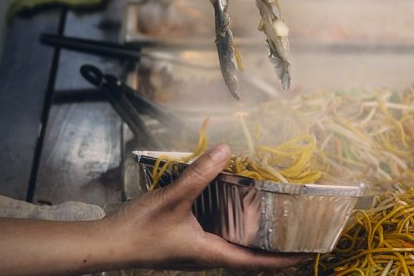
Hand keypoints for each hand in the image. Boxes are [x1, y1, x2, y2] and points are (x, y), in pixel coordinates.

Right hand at [107, 144, 303, 271]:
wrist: (106, 245)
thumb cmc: (139, 230)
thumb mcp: (173, 198)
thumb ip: (199, 174)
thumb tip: (225, 150)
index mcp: (211, 253)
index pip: (256, 262)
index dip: (282, 261)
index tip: (307, 254)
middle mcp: (207, 255)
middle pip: (249, 256)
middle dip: (274, 248)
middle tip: (297, 234)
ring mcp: (195, 250)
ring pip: (233, 246)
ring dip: (253, 238)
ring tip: (274, 222)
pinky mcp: (184, 242)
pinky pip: (217, 236)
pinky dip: (232, 225)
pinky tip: (232, 208)